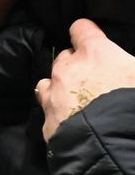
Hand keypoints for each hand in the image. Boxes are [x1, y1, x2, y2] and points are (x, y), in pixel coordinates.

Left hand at [35, 18, 134, 140]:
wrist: (109, 145)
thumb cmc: (131, 105)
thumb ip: (126, 67)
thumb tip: (124, 72)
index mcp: (94, 53)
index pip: (81, 29)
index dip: (85, 33)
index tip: (88, 38)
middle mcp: (67, 70)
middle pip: (64, 57)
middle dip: (75, 64)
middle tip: (92, 78)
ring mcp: (53, 96)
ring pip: (48, 82)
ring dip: (58, 86)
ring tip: (73, 99)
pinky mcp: (47, 121)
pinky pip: (47, 111)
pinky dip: (56, 114)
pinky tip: (69, 121)